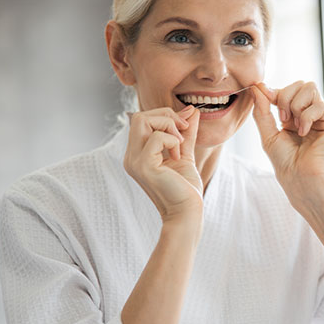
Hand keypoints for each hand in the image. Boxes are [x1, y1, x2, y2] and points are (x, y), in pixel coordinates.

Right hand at [123, 106, 202, 221]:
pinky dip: (172, 141)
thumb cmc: (186, 188)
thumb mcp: (185, 153)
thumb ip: (186, 132)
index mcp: (137, 153)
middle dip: (166, 116)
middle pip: (139, 116)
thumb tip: (192, 110)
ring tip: (180, 145)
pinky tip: (178, 157)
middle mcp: (131, 156)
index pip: (142, 119)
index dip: (165, 115)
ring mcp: (134, 161)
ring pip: (142, 120)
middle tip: (183, 131)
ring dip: (168, 126)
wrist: (187, 212)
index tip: (186, 124)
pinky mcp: (144, 166)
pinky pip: (156, 137)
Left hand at [251, 81, 323, 201]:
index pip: (287, 90)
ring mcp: (322, 116)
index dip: (276, 91)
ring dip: (296, 106)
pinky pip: (319, 105)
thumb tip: (256, 87)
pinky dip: (307, 118)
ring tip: (295, 126)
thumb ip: (262, 110)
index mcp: (294, 115)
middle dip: (285, 97)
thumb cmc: (285, 161)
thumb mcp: (267, 134)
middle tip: (282, 118)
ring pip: (310, 88)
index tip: (264, 94)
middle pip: (299, 84)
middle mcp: (309, 113)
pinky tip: (304, 133)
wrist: (299, 177)